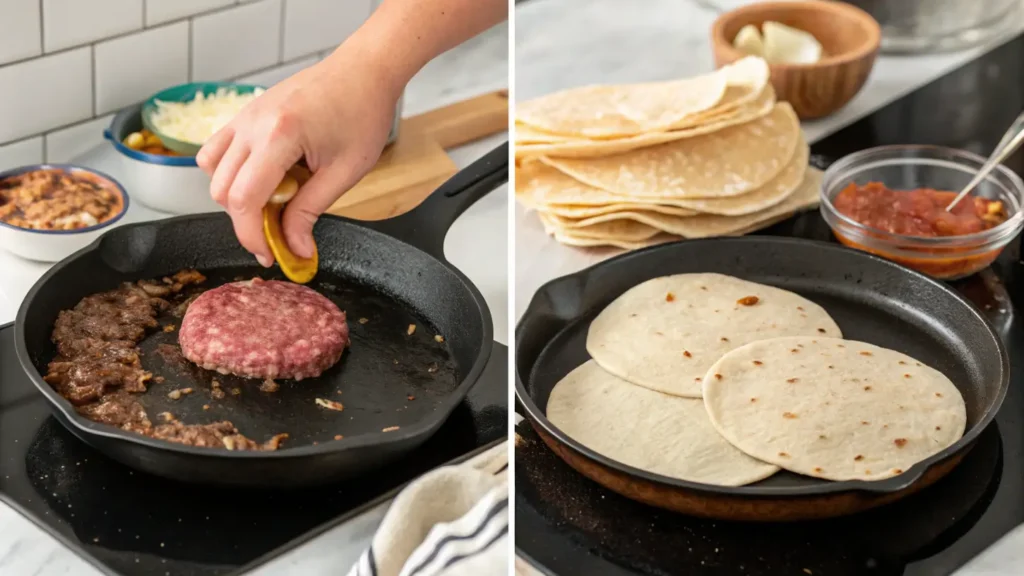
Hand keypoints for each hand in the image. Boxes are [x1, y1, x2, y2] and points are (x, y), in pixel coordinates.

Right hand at [197, 49, 400, 265]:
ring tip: (271, 202)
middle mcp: (253, 123)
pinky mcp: (245, 112)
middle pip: (223, 190)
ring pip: (212, 170)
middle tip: (276, 233)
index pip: (245, 200)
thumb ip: (311, 211)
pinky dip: (229, 171)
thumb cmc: (361, 113)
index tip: (269, 254)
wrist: (362, 71)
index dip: (252, 236)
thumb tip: (295, 248)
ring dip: (234, 196)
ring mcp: (245, 115)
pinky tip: (261, 178)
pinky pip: (217, 148)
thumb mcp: (344, 172)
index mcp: (280, 136)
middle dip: (245, 220)